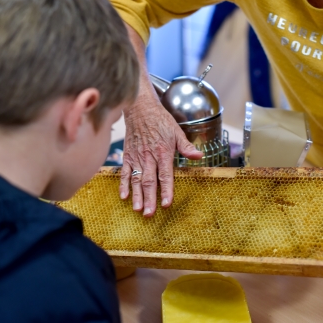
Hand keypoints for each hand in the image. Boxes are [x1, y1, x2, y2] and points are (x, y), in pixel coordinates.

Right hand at [120, 87, 202, 216]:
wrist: (140, 108)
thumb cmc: (161, 121)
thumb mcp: (177, 132)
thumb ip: (186, 147)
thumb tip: (199, 156)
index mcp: (163, 152)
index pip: (165, 175)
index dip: (166, 190)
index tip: (166, 203)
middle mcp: (149, 157)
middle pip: (149, 181)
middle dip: (150, 199)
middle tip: (150, 214)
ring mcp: (136, 157)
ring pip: (136, 180)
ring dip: (137, 195)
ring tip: (138, 209)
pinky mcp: (127, 156)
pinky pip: (124, 172)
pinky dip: (123, 184)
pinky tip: (123, 196)